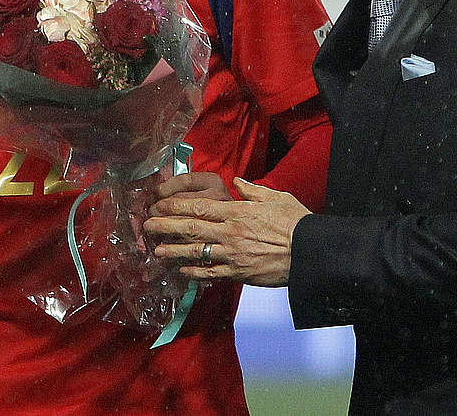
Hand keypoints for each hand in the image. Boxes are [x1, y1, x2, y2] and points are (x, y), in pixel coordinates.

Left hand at [145, 178, 309, 286]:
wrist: (309, 253)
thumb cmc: (295, 223)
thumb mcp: (276, 197)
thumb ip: (253, 190)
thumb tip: (238, 182)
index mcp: (237, 212)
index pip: (199, 206)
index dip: (175, 206)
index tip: (160, 204)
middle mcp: (230, 232)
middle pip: (191, 228)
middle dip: (166, 226)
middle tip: (147, 225)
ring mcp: (232, 255)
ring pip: (195, 253)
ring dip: (173, 251)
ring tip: (156, 251)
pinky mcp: (238, 273)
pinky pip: (210, 273)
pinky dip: (194, 272)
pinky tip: (181, 271)